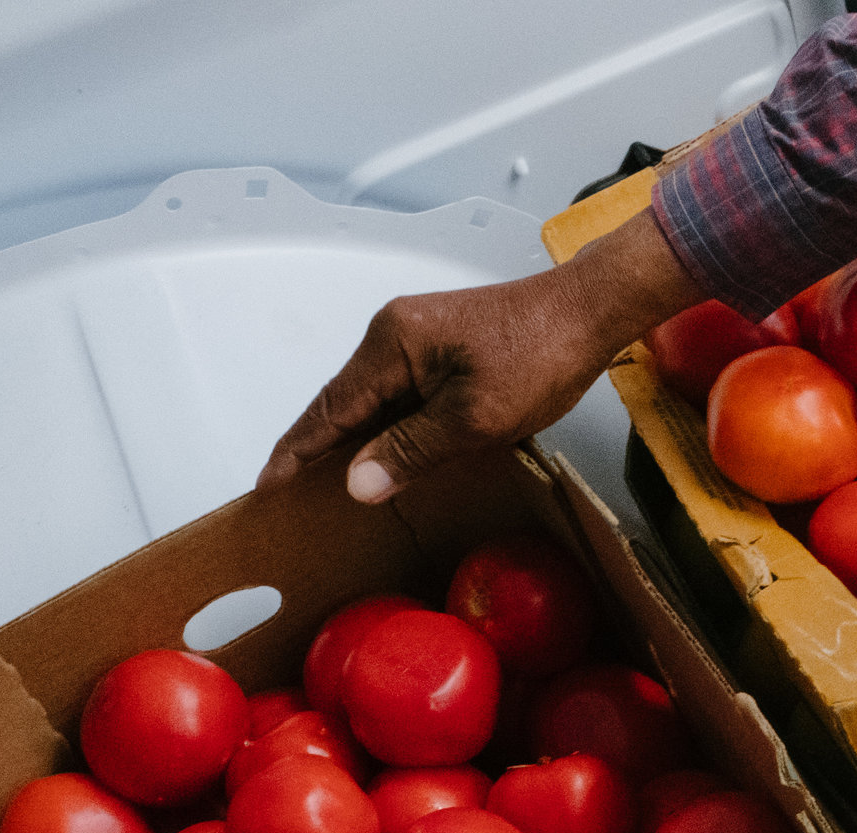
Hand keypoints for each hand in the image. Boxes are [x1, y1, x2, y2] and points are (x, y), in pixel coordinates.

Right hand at [258, 209, 705, 502]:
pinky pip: (403, 396)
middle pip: (346, 403)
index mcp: (391, 344)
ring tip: (331, 487)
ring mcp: (420, 339)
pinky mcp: (446, 349)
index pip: (330, 408)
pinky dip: (391, 429)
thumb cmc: (540, 356)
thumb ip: (412, 450)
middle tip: (291, 496)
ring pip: (376, 402)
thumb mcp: (474, 418)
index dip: (298, 452)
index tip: (268, 485)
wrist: (589, 313)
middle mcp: (394, 335)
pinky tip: (390, 457)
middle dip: (319, 450)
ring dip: (358, 442)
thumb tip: (356, 482)